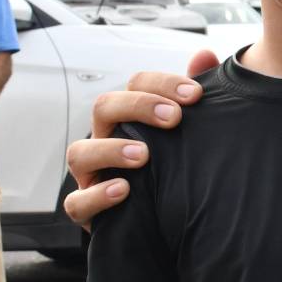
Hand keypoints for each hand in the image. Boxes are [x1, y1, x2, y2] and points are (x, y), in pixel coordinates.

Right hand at [61, 53, 215, 229]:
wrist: (163, 226)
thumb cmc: (171, 169)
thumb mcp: (185, 134)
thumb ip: (192, 96)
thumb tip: (204, 55)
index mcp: (130, 118)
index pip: (136, 85)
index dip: (161, 84)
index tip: (195, 95)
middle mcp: (106, 141)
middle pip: (104, 107)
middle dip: (138, 107)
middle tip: (174, 119)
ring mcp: (92, 175)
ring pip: (80, 152)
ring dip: (111, 150)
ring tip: (144, 155)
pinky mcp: (88, 211)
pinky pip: (77, 203)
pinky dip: (97, 195)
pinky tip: (125, 190)